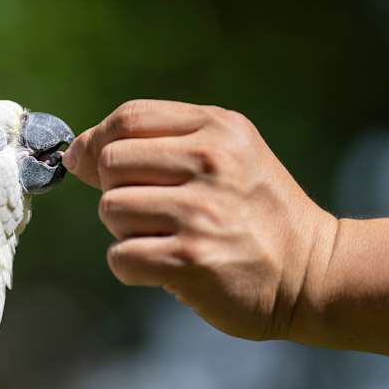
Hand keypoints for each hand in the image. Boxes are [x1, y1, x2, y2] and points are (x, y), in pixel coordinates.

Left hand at [63, 100, 335, 340]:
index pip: (129, 117)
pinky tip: (165, 266)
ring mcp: (201, 212)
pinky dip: (132, 266)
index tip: (91, 164)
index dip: (98, 141)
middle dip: (116, 190)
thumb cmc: (258, 212)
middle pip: (110, 163)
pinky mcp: (191, 259)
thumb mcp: (226, 157)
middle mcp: (211, 163)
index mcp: (218, 129)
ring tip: (165, 237)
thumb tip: (76, 153)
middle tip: (150, 210)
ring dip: (125, 230)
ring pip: (110, 210)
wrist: (313, 271)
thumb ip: (157, 144)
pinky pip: (121, 256)